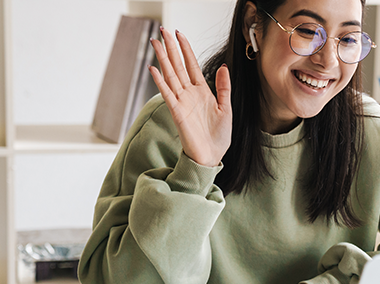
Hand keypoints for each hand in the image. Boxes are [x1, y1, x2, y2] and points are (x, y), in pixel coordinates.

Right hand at [149, 28, 231, 166]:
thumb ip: (224, 87)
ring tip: (155, 43)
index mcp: (202, 91)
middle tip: (163, 30)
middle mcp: (189, 94)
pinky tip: (154, 69)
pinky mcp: (177, 113)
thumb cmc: (218, 136)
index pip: (192, 65)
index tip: (179, 34)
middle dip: (171, 48)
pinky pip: (167, 94)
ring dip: (162, 59)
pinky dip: (160, 81)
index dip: (186, 49)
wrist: (211, 156)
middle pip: (178, 66)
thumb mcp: (226, 108)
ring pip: (170, 75)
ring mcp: (182, 102)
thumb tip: (224, 66)